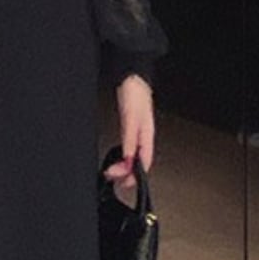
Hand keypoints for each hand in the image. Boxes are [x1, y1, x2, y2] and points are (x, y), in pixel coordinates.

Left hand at [103, 73, 154, 194]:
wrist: (131, 77)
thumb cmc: (135, 94)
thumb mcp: (130, 119)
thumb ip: (129, 140)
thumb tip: (127, 160)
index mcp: (146, 136)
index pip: (143, 164)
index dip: (134, 177)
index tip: (121, 183)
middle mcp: (143, 137)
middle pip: (138, 163)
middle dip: (126, 174)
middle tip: (111, 176)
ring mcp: (137, 133)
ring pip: (133, 157)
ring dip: (123, 167)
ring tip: (112, 171)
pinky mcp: (131, 128)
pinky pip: (129, 149)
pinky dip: (123, 157)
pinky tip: (118, 158)